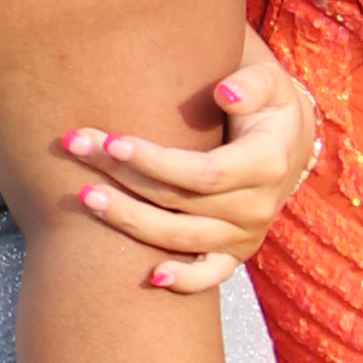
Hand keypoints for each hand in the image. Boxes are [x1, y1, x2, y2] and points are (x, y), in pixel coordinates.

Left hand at [55, 37, 318, 289]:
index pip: (203, 172)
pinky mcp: (234, 252)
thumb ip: (252, 84)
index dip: (155, 161)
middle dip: (123, 178)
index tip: (111, 142)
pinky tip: (150, 277)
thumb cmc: (265, 101)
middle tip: (77, 149)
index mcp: (266, 164)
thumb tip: (225, 92)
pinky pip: (210, 274)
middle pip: (179, 203)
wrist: (286, 140)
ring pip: (180, 237)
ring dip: (129, 221)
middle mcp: (257, 207)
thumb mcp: (268, 82)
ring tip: (84, 196)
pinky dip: (184, 280)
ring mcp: (245, 235)